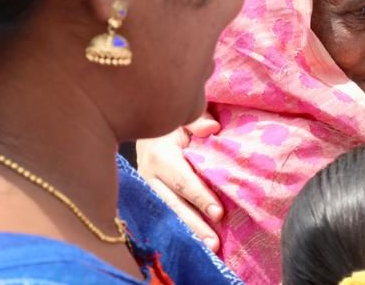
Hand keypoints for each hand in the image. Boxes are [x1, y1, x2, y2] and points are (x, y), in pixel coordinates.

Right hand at [136, 112, 222, 250]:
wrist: (146, 129)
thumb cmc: (172, 124)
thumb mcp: (183, 118)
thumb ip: (197, 122)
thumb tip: (212, 128)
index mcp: (160, 156)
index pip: (183, 181)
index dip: (200, 197)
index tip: (219, 213)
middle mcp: (148, 176)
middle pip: (173, 205)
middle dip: (194, 224)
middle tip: (214, 242)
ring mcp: (145, 190)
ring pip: (166, 215)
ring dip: (187, 233)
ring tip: (208, 247)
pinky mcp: (146, 199)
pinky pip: (162, 217)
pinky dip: (177, 230)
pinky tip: (193, 243)